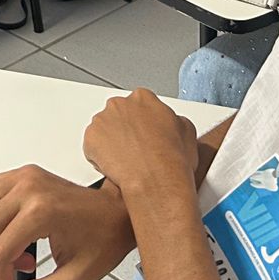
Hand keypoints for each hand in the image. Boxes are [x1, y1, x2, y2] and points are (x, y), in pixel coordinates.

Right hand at [0, 165, 134, 279]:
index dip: (3, 276)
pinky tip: (18, 223)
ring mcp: (26, 176)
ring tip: (18, 240)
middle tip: (22, 261)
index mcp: (41, 211)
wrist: (118, 212)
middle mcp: (29, 188)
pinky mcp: (26, 172)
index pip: (0, 251)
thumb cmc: (104, 237)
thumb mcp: (75, 277)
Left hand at [83, 90, 199, 195]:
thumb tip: (173, 123)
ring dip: (112, 142)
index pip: (138, 105)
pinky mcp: (91, 138)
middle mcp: (120, 104)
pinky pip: (92, 147)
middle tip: (136, 149)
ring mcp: (103, 120)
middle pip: (118, 114)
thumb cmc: (172, 161)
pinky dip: (100, 157)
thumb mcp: (187, 131)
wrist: (157, 181)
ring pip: (104, 130)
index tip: (145, 134)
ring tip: (127, 161)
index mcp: (143, 98)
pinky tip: (115, 166)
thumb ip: (174, 119)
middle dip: (125, 130)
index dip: (142, 122)